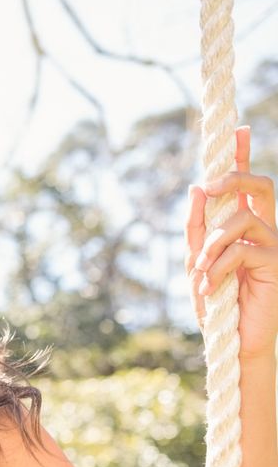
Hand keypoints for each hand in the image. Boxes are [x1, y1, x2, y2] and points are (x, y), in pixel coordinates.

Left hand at [185, 125, 277, 360]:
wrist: (231, 337)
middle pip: (260, 185)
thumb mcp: (197, 261)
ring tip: (202, 272)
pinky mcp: (276, 262)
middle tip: (211, 185)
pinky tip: (212, 288)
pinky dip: (219, 267)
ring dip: (211, 245)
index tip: (237, 129)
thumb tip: (197, 187)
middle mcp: (264, 228)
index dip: (242, 157)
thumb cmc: (215, 298)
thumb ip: (197, 227)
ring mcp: (273, 243)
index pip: (246, 185)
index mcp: (244, 224)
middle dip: (235, 178)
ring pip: (241, 220)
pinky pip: (241, 250)